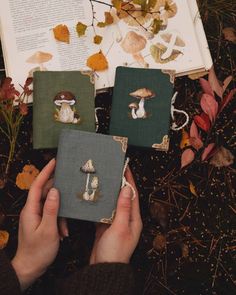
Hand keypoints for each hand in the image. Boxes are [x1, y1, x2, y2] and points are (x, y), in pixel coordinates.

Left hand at [11, 159, 65, 289]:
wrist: (30, 267)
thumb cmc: (38, 251)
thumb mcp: (48, 230)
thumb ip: (51, 209)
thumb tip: (55, 190)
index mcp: (31, 209)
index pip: (37, 185)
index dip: (45, 172)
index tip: (54, 162)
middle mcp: (32, 210)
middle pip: (45, 192)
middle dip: (58, 192)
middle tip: (70, 185)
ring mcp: (36, 215)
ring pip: (51, 204)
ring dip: (61, 212)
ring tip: (66, 225)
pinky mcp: (41, 221)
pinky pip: (52, 214)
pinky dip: (59, 220)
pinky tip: (64, 231)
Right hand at [90, 167, 141, 263]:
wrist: (103, 268)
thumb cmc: (115, 251)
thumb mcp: (120, 228)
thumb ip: (123, 208)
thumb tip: (127, 189)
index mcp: (134, 219)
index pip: (133, 194)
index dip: (129, 180)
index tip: (125, 167)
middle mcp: (126, 219)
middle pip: (123, 197)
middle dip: (119, 183)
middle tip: (112, 171)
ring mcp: (115, 223)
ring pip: (113, 203)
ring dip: (109, 192)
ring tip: (103, 180)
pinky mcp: (105, 226)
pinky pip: (104, 211)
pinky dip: (100, 203)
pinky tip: (95, 197)